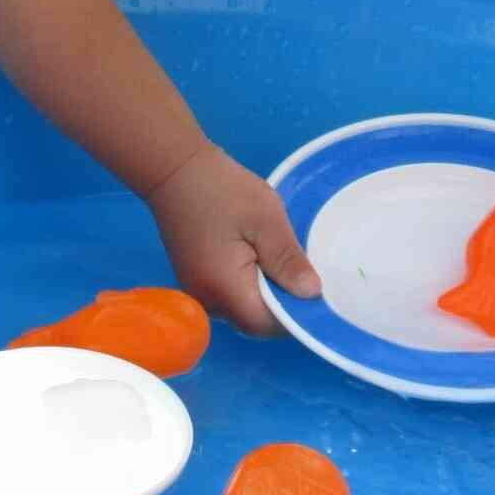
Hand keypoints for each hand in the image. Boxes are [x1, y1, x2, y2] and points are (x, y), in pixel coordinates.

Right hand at [142, 143, 320, 335]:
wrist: (175, 170)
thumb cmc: (223, 191)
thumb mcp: (266, 219)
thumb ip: (288, 260)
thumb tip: (312, 294)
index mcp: (226, 291)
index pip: (270, 324)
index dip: (298, 313)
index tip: (319, 290)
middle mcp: (209, 302)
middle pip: (256, 321)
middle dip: (284, 303)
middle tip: (306, 269)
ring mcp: (199, 292)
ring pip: (244, 308)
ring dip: (268, 293)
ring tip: (285, 260)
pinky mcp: (197, 280)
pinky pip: (232, 295)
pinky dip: (252, 284)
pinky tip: (262, 257)